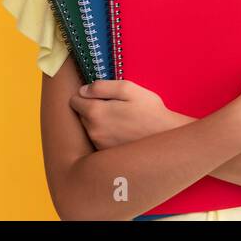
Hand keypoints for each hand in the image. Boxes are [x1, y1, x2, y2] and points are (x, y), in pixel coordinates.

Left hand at [69, 79, 189, 149]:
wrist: (166, 137)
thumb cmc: (150, 111)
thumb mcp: (130, 89)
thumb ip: (103, 86)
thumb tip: (83, 90)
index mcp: (95, 112)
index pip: (74, 100)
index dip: (86, 94)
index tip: (99, 95)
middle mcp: (92, 131)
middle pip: (81, 114)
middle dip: (91, 108)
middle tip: (113, 106)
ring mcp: (98, 144)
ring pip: (89, 127)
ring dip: (98, 122)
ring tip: (120, 119)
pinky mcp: (106, 154)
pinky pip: (97, 139)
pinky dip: (105, 134)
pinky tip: (121, 132)